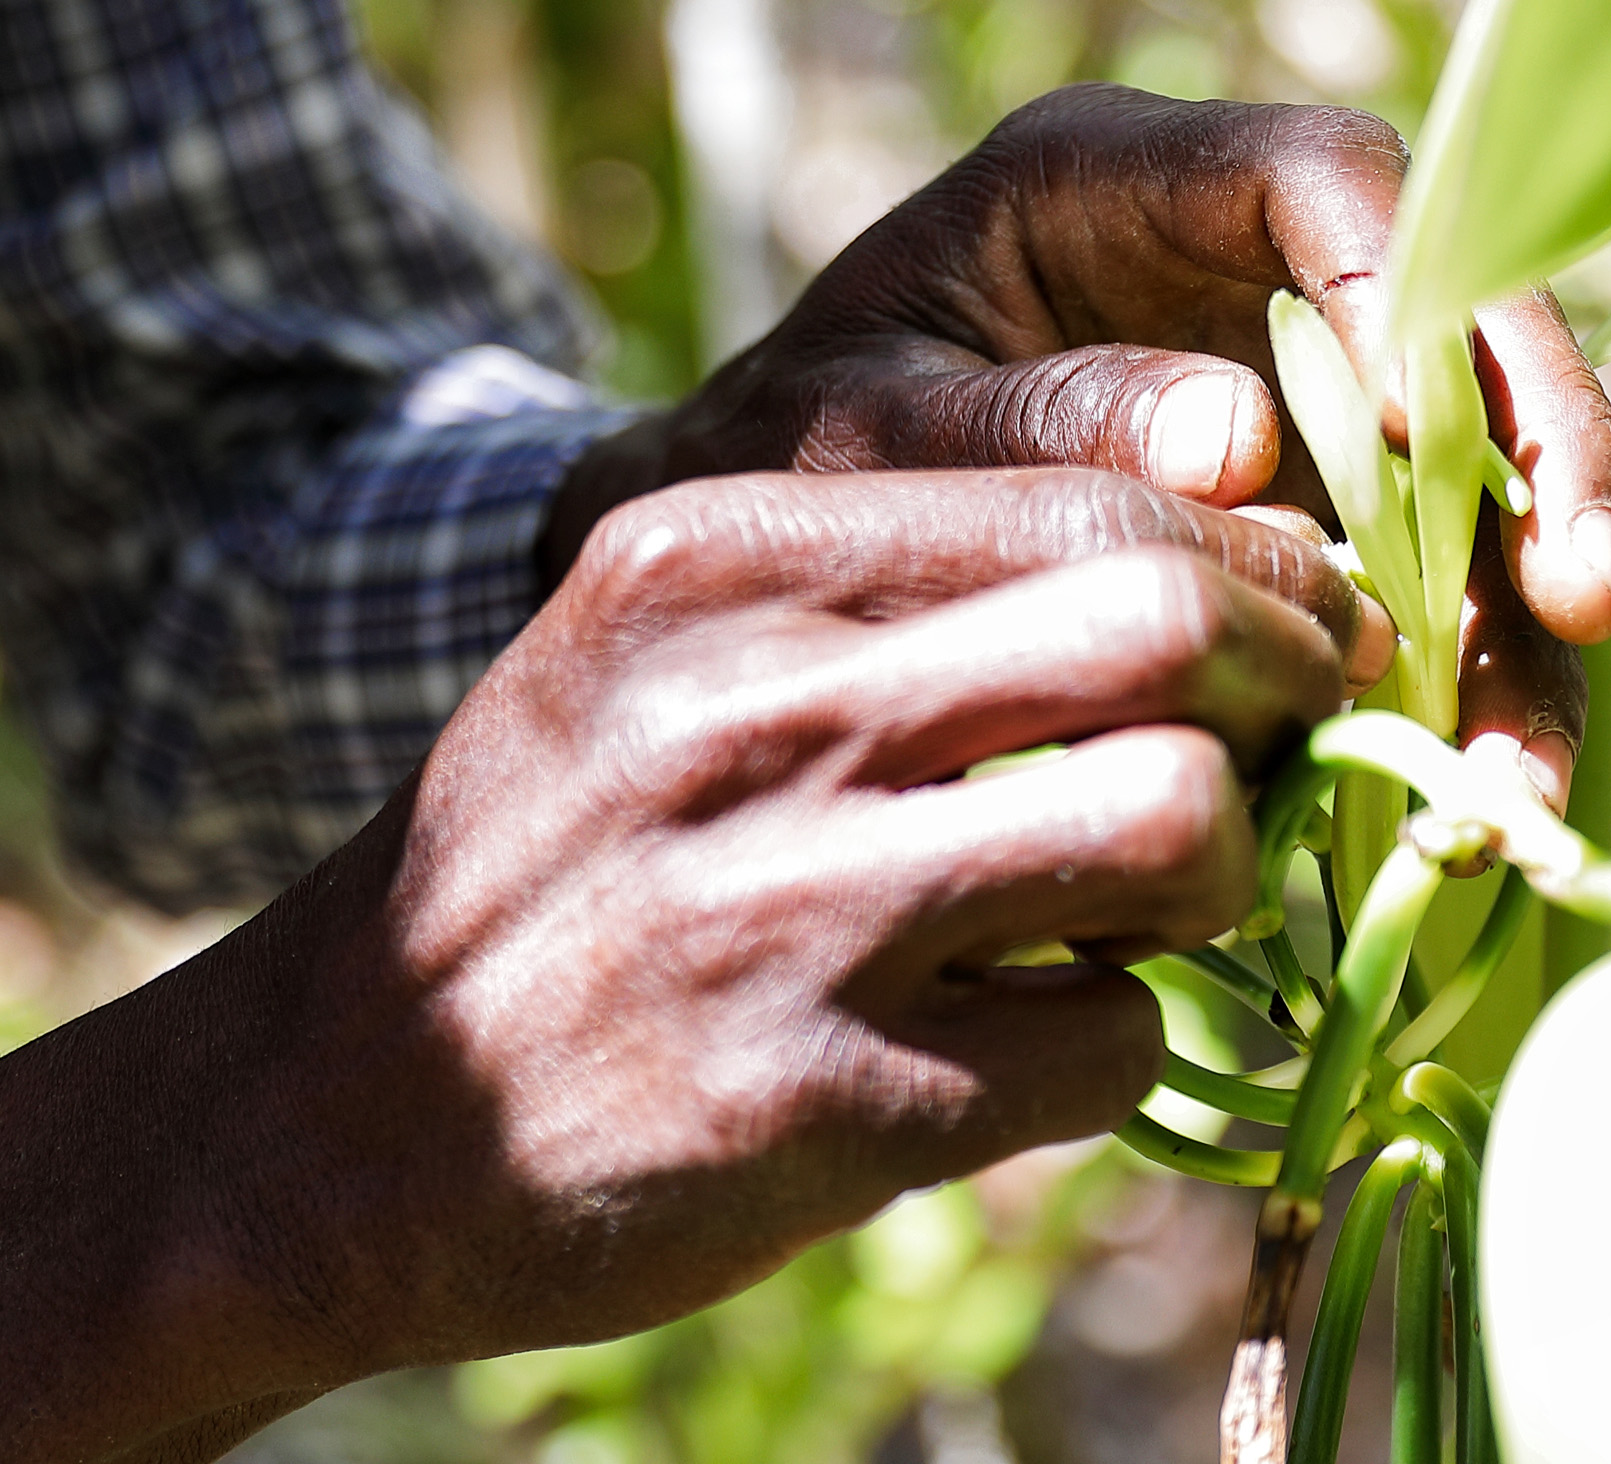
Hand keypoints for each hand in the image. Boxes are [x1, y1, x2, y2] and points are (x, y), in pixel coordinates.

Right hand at [245, 468, 1376, 1365]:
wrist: (312, 1120)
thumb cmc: (540, 860)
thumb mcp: (645, 652)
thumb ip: (870, 589)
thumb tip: (1184, 568)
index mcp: (715, 558)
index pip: (1083, 491)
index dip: (1241, 559)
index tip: (1284, 614)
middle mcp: (753, 707)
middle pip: (1162, 622)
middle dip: (1286, 678)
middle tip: (1297, 733)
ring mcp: (790, 910)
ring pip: (1172, 820)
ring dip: (1223, 868)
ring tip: (1163, 900)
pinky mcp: (826, 1102)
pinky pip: (1108, 1040)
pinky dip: (1119, 1040)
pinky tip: (1042, 1034)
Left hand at [544, 84, 1610, 796]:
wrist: (727, 553)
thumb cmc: (771, 458)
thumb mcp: (858, 433)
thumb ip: (1029, 428)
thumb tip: (1245, 442)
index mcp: (1110, 175)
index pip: (1322, 175)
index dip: (1405, 289)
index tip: (1424, 438)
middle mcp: (1239, 260)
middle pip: (1459, 315)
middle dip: (1538, 456)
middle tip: (1576, 601)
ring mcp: (1300, 390)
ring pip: (1479, 469)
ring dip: (1525, 615)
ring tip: (1523, 775)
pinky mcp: (1323, 516)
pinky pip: (1438, 582)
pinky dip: (1472, 684)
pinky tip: (1489, 795)